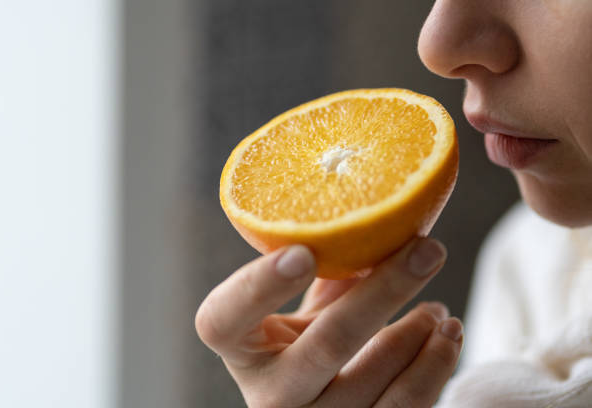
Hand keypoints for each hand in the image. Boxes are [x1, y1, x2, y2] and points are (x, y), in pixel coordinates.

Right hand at [195, 238, 462, 406]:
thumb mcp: (301, 314)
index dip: (259, 286)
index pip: (223, 320)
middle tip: (428, 250)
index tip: (303, 251)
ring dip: (420, 332)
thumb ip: (324, 275)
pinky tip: (446, 336)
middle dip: (385, 290)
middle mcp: (270, 394)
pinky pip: (405, 407)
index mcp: (240, 349)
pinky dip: (435, 365)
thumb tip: (381, 216)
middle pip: (328, 341)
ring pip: (376, 376)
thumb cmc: (306, 348)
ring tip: (439, 308)